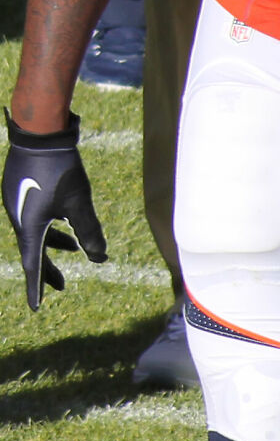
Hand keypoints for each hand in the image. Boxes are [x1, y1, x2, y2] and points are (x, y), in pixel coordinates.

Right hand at [2, 109, 106, 309]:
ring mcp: (17, 200)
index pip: (33, 265)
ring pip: (35, 230)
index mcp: (29, 226)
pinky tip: (64, 216)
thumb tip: (100, 258)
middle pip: (33, 250)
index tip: (37, 308)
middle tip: (63, 286)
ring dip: (54, 243)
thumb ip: (89, 231)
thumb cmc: (60, 168)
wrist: (39, 132)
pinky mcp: (20, 186)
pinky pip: (33, 214)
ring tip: (74, 248)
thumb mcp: (79, 201)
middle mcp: (18, 217)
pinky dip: (48, 224)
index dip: (38, 287)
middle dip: (49, 269)